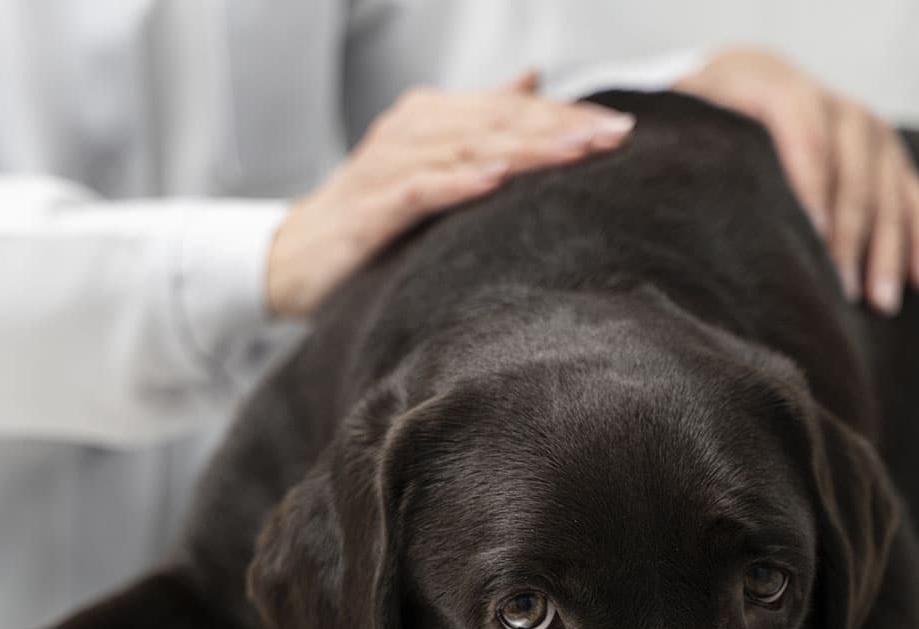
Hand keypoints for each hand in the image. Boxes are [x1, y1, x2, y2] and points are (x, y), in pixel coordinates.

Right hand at [267, 72, 635, 316]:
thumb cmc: (371, 214)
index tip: (621, 129)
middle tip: (614, 136)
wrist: (297, 257)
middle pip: (496, 122)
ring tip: (575, 152)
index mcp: (431, 118)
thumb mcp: (430, 163)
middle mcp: (411, 131)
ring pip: (466, 148)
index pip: (509, 110)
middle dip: (559, 128)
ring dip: (523, 149)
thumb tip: (532, 82)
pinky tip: (494, 180)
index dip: (565, 117)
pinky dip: (456, 182)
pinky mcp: (370, 206)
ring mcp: (388, 165)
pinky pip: (419, 189)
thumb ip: (480, 124)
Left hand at [675, 49, 918, 313]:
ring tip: (878, 300)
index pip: (800, 125)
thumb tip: (622, 152)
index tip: (810, 234)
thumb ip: (660, 146)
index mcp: (763, 84)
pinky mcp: (882, 149)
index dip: (811, 178)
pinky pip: (912, 191)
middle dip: (849, 229)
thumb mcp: (671, 131)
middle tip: (839, 289)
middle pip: (853, 161)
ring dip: (888, 243)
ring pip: (888, 180)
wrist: (732, 92)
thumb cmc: (690, 128)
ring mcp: (858, 122)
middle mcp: (822, 97)